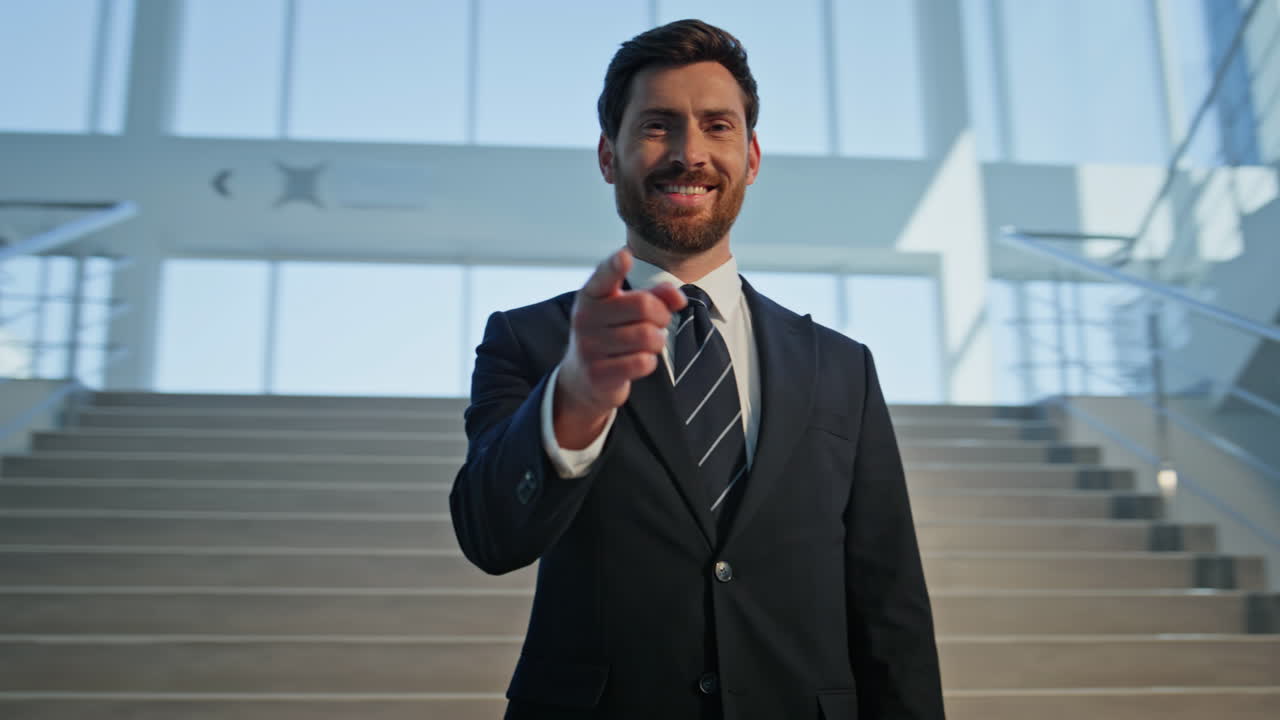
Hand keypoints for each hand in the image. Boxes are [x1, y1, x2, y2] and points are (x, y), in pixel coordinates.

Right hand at [554, 248, 686, 448]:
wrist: (582, 377)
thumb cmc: (612, 334)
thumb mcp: (627, 310)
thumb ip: (655, 296)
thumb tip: (679, 298)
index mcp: (591, 295)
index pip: (604, 275)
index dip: (615, 265)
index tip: (625, 255)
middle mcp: (584, 317)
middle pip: (643, 305)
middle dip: (662, 316)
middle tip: (658, 323)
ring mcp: (588, 346)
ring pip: (647, 336)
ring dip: (658, 341)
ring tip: (649, 343)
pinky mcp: (597, 373)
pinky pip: (642, 362)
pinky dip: (649, 362)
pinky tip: (639, 360)